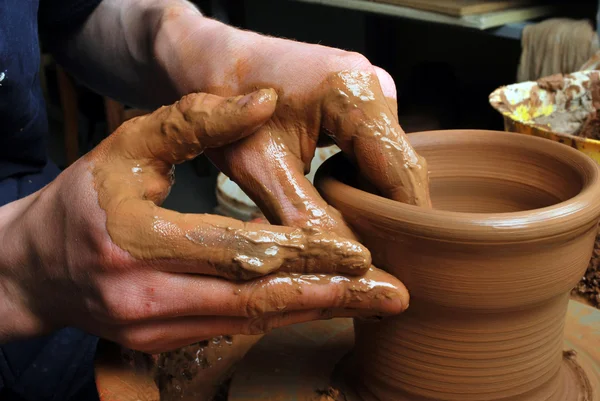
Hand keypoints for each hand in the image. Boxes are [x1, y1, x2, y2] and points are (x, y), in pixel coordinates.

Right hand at [0, 90, 407, 352]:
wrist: (36, 265)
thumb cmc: (85, 199)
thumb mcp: (132, 147)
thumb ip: (196, 122)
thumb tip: (263, 101)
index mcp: (138, 241)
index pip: (238, 249)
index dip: (304, 253)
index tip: (360, 252)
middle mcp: (146, 295)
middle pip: (256, 300)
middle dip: (329, 298)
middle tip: (390, 296)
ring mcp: (153, 327)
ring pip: (250, 321)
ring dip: (313, 311)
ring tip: (369, 303)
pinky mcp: (160, 340)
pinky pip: (233, 327)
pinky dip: (278, 315)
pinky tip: (317, 305)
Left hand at [156, 14, 430, 236]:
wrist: (212, 60)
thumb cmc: (223, 101)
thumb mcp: (258, 166)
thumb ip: (304, 216)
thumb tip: (346, 263)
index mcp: (352, 91)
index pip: (400, 170)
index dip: (404, 223)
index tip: (399, 264)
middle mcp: (372, 82)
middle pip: (401, 165)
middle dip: (390, 213)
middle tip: (375, 258)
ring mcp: (370, 85)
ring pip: (390, 158)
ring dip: (377, 196)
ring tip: (355, 231)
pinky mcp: (361, 95)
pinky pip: (377, 146)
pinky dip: (365, 177)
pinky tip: (344, 198)